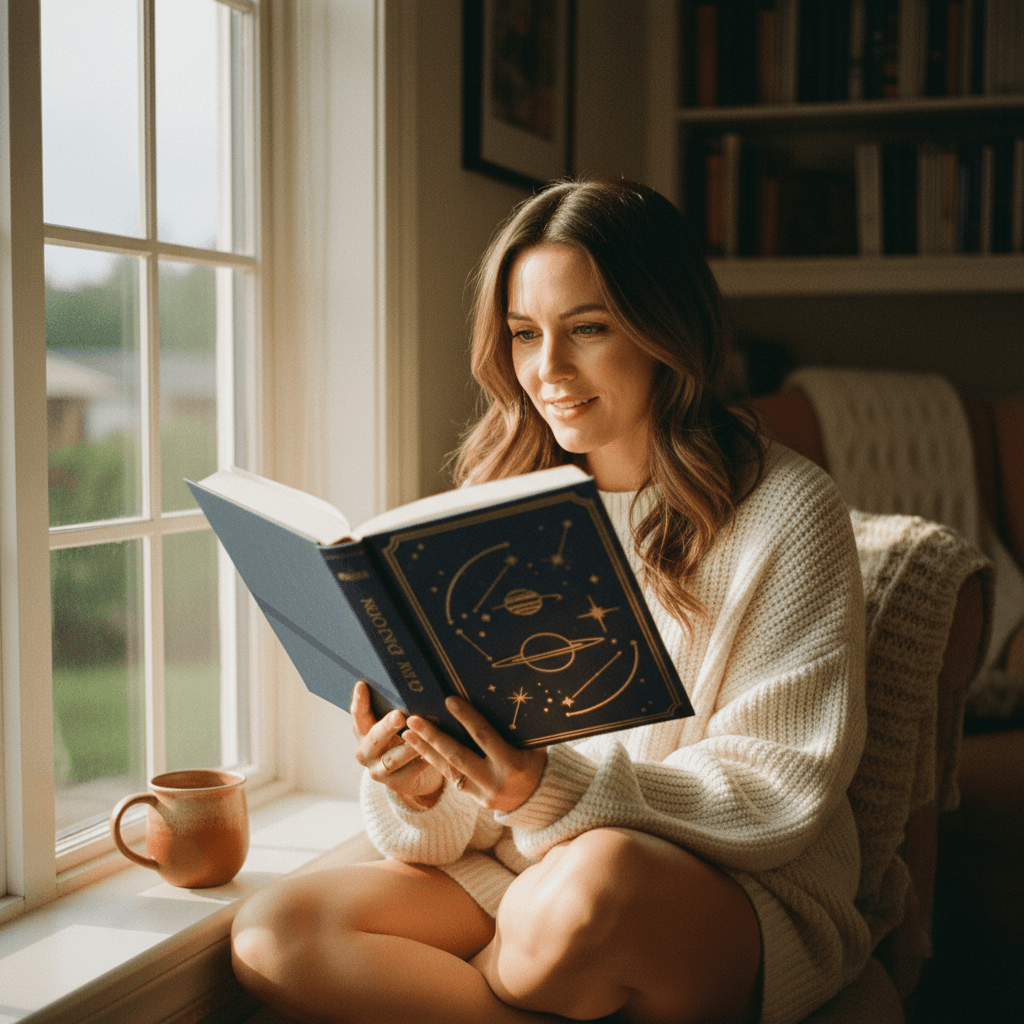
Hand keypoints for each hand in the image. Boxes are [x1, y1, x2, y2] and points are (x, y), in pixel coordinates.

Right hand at [351, 681, 444, 807]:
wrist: (411, 774)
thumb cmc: (404, 738)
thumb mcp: (396, 725)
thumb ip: (398, 708)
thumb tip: (413, 683)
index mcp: (363, 732)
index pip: (358, 715)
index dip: (359, 701)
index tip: (363, 685)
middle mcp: (366, 752)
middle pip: (374, 738)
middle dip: (387, 726)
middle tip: (399, 715)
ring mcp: (379, 770)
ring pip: (393, 759)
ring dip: (409, 747)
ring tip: (423, 735)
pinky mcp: (396, 784)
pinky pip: (412, 771)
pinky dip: (425, 760)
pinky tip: (437, 753)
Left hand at [401, 696, 546, 813]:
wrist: (540, 798)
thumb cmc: (536, 760)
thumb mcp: (532, 743)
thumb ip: (513, 726)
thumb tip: (493, 695)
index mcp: (512, 763)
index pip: (484, 736)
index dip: (466, 717)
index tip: (448, 700)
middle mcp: (495, 780)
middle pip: (457, 756)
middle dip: (433, 737)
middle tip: (413, 719)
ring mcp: (483, 794)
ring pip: (449, 770)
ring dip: (426, 750)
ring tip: (408, 733)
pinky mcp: (475, 800)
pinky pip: (452, 779)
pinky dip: (436, 762)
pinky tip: (421, 749)